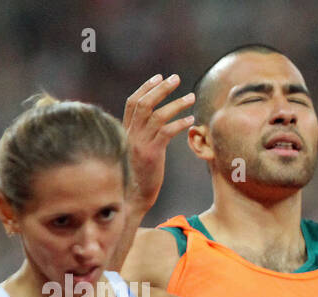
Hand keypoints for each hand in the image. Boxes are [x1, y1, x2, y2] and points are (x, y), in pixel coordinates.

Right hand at [122, 74, 193, 210]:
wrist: (132, 198)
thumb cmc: (137, 177)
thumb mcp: (137, 153)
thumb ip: (142, 137)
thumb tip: (155, 126)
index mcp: (125, 131)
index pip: (133, 102)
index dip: (146, 88)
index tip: (159, 77)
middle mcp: (130, 134)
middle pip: (144, 103)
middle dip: (161, 88)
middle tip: (176, 78)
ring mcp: (139, 143)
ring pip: (156, 115)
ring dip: (175, 103)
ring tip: (191, 97)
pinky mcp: (151, 154)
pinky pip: (165, 132)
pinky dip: (179, 123)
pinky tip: (191, 120)